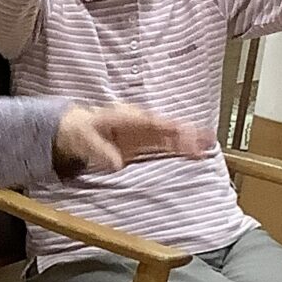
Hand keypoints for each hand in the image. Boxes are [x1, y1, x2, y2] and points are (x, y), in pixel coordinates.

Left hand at [55, 102, 210, 174]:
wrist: (72, 130)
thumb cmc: (78, 130)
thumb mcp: (83, 138)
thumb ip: (98, 150)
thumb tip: (116, 163)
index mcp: (127, 118)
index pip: (152, 124)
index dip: (169, 129)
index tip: (184, 135)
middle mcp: (139, 124)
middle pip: (167, 130)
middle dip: (187, 135)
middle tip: (207, 142)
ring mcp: (142, 135)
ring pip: (170, 138)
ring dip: (189, 143)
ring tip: (209, 147)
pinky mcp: (142, 147)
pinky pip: (164, 148)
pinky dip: (180, 150)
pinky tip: (194, 155)